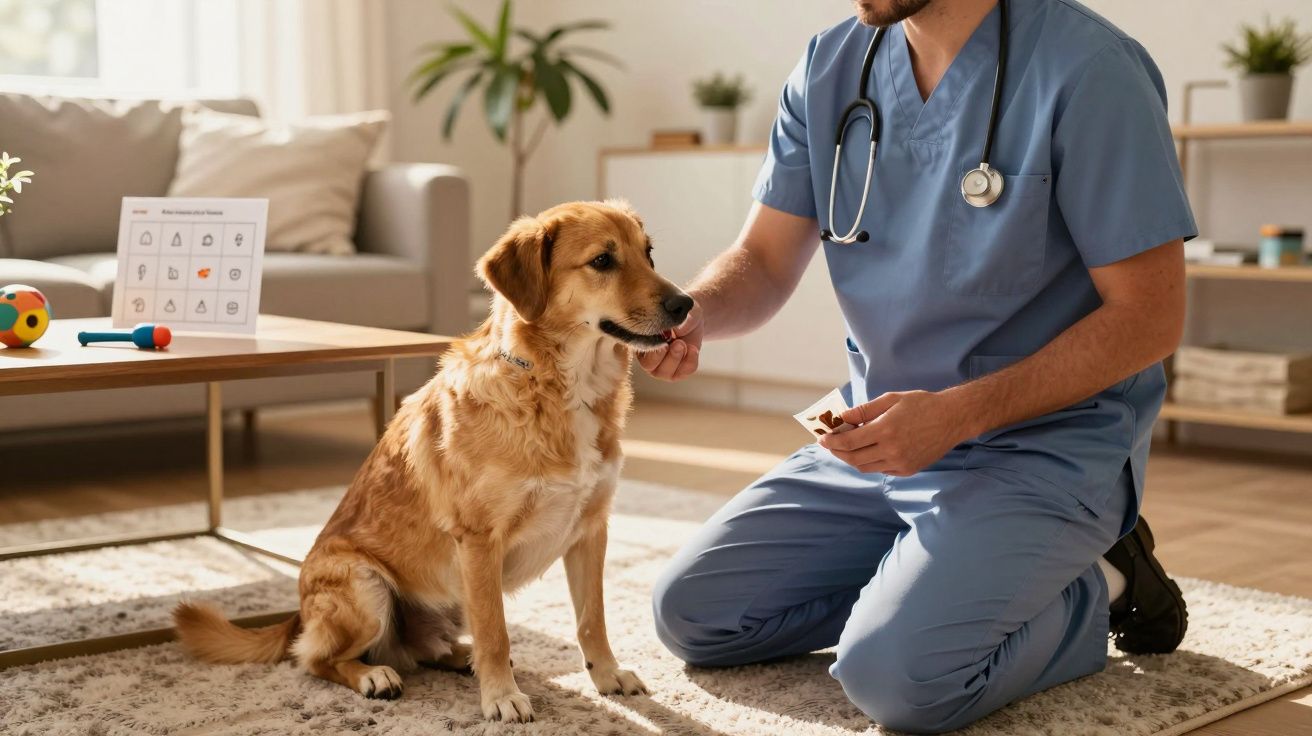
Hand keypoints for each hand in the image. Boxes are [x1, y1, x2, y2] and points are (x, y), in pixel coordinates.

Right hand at [637, 300, 702, 380]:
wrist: (692, 321)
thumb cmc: (681, 312)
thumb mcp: (685, 308)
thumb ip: (681, 317)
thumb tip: (678, 328)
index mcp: (641, 337)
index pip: (636, 346)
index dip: (648, 346)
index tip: (662, 341)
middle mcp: (646, 354)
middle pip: (648, 364)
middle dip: (662, 355)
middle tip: (676, 343)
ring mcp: (661, 366)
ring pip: (663, 373)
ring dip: (675, 358)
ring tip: (684, 344)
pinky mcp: (676, 372)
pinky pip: (682, 373)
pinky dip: (689, 361)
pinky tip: (692, 349)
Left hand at [817, 390, 971, 475]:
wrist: (952, 418)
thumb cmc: (922, 404)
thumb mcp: (891, 399)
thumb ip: (864, 410)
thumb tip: (842, 418)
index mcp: (885, 430)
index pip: (848, 442)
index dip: (832, 442)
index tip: (822, 438)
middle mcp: (891, 450)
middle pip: (853, 459)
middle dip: (837, 452)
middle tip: (830, 445)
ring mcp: (900, 462)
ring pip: (866, 467)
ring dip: (852, 459)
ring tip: (846, 448)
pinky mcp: (908, 470)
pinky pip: (881, 470)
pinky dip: (870, 463)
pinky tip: (868, 452)